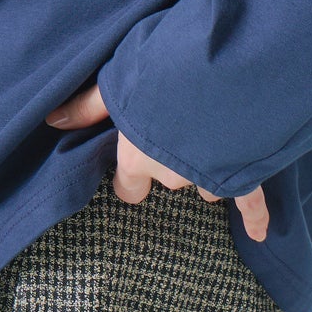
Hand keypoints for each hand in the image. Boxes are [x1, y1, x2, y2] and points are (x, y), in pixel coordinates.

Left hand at [45, 81, 268, 242]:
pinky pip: (250, 200)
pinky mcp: (244, 174)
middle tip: (183, 129)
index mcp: (138, 158)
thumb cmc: (164, 76)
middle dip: (177, 159)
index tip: (138, 160)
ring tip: (218, 138)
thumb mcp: (117, 82)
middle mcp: (172, 175)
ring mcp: (210, 178)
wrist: (221, 78)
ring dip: (211, 166)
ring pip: (207, 182)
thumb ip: (90, 105)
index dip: (133, 173)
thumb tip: (52, 120)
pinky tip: (258, 234)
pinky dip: (255, 217)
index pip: (128, 185)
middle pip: (171, 178)